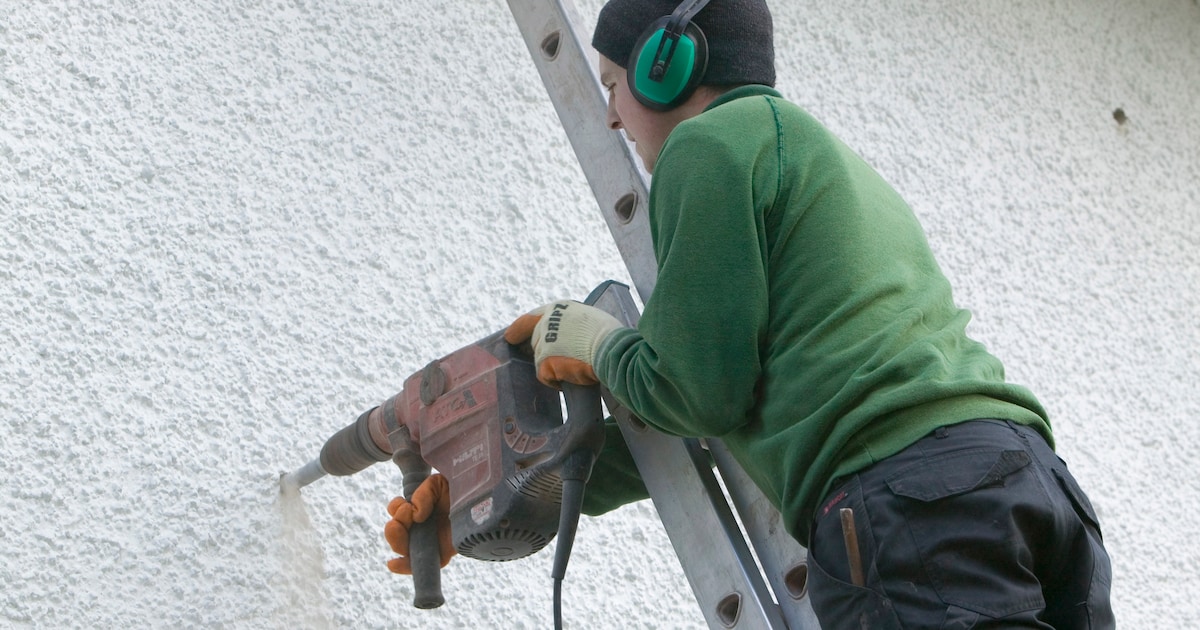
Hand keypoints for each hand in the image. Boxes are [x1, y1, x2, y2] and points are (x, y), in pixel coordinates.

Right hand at [384, 473, 454, 573]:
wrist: (484, 498)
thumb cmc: (461, 490)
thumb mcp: (438, 485)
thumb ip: (423, 494)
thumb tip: (415, 514)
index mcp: (421, 508)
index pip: (399, 511)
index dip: (396, 509)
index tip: (404, 506)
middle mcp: (422, 526)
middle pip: (397, 533)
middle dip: (394, 529)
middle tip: (403, 518)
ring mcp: (430, 541)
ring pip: (404, 549)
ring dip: (398, 541)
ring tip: (408, 528)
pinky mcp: (441, 555)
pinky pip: (421, 565)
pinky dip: (404, 566)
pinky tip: (393, 563)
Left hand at [504, 300, 622, 387]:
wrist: (610, 349)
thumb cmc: (610, 336)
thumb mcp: (589, 319)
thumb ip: (573, 324)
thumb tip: (572, 336)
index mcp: (558, 308)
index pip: (532, 318)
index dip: (520, 329)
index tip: (509, 336)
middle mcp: (546, 321)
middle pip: (536, 342)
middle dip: (546, 354)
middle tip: (562, 363)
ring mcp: (543, 341)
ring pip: (541, 361)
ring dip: (556, 368)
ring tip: (577, 368)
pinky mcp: (544, 361)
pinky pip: (545, 377)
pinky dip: (556, 381)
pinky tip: (571, 378)